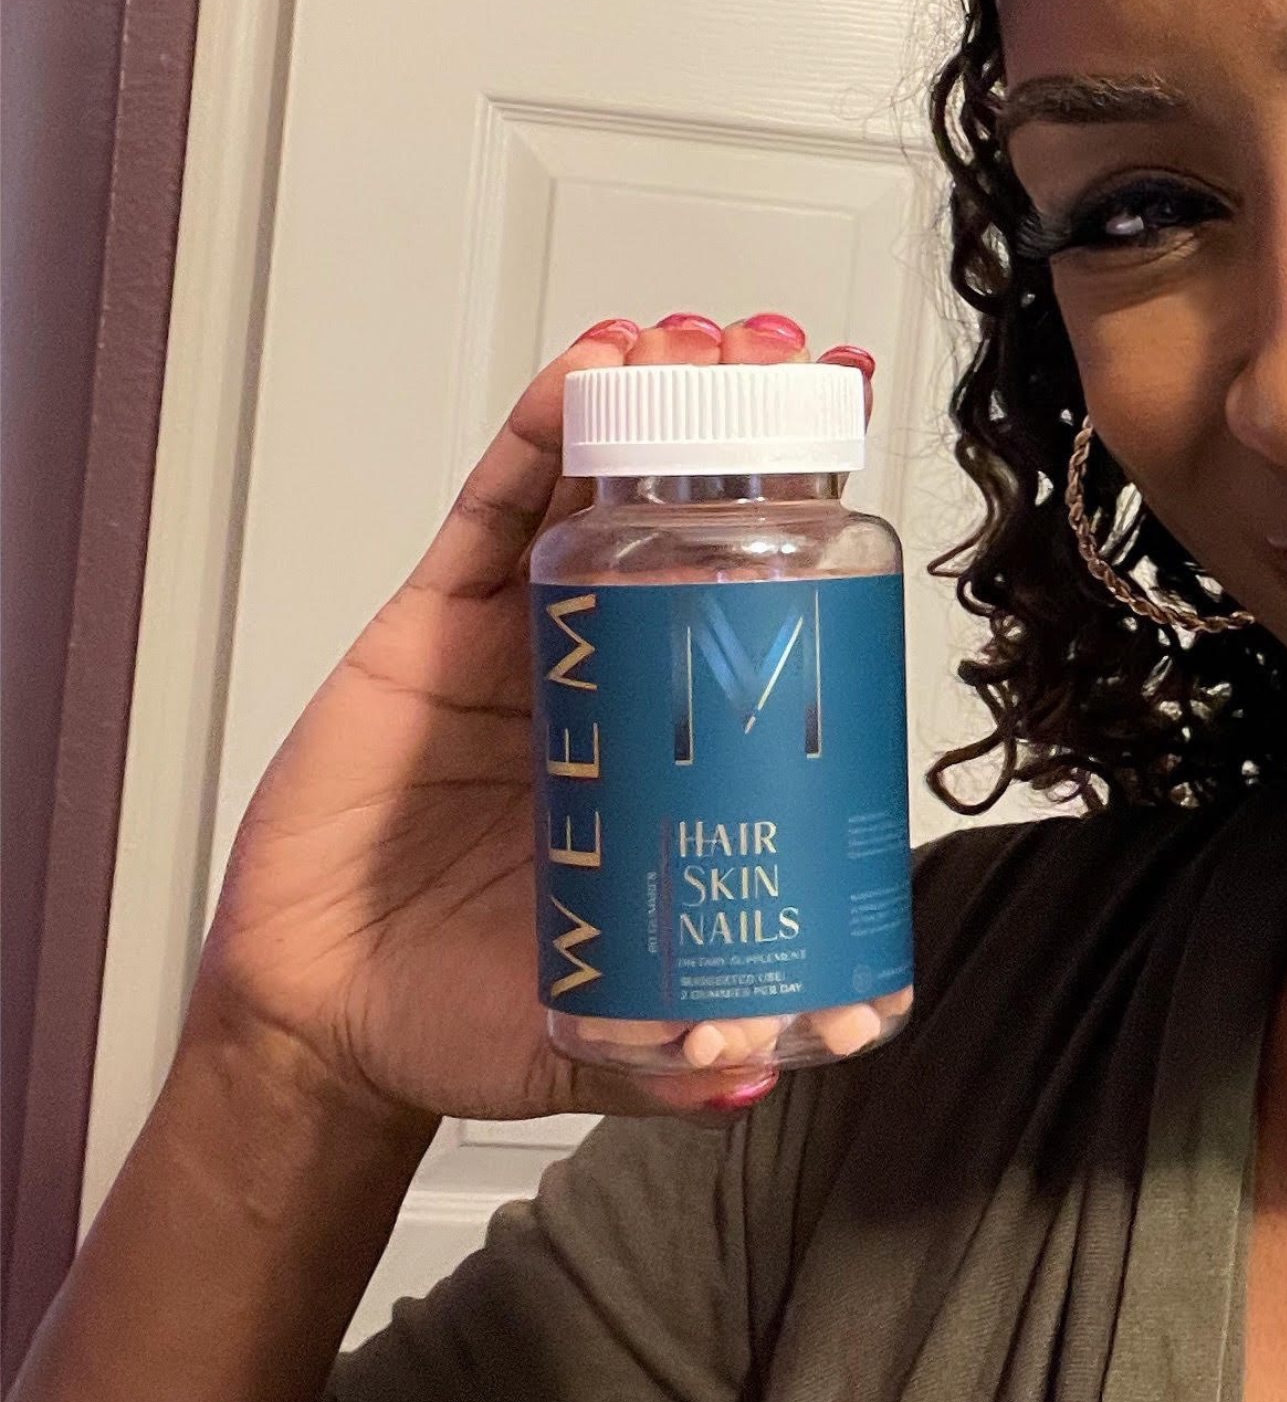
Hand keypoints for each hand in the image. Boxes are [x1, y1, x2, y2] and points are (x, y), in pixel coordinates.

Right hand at [188, 312, 869, 1126]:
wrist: (319, 1025)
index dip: (798, 529)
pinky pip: (490, 513)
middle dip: (738, 428)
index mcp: (666, 745)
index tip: (852, 451)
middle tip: (790, 362)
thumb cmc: (465, 1009)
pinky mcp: (430, 628)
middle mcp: (607, 675)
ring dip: (646, 399)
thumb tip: (754, 1066)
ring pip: (591, 490)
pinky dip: (534, 434)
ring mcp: (522, 643)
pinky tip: (582, 368)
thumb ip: (664, 1061)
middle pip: (684, 522)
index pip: (749, 613)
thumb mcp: (588, 1039)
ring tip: (700, 335)